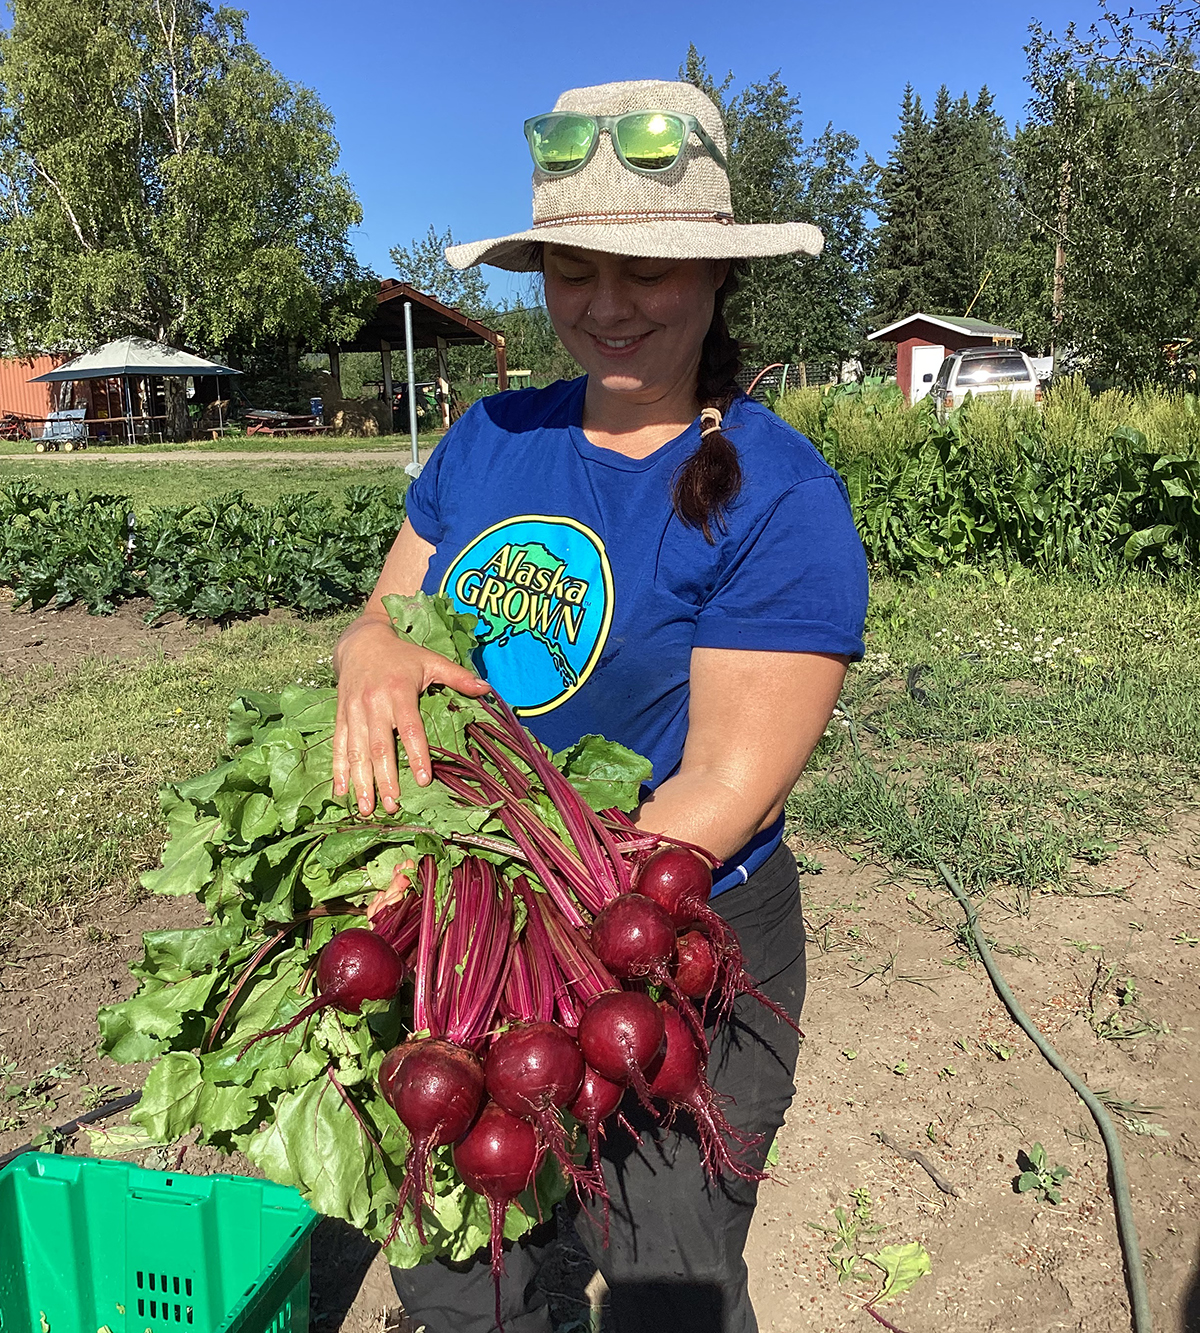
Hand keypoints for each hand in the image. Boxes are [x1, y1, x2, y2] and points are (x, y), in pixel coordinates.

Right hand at [332, 614, 490, 815]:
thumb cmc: (402, 655)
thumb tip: (487, 689)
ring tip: (367, 808)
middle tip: (393, 805)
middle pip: (380, 746)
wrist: (361, 641)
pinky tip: (341, 791)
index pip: (410, 727)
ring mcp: (354, 710)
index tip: (424, 779)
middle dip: (385, 778)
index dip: (417, 754)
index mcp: (399, 691)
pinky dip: (339, 769)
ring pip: (357, 750)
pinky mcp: (341, 715)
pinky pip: (339, 745)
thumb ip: (458, 677)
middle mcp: (374, 702)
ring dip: (362, 781)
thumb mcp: (431, 661)